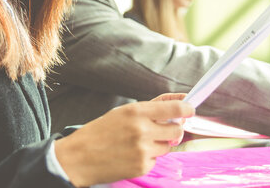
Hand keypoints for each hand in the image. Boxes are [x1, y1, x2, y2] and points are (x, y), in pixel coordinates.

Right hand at [54, 98, 193, 186]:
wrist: (79, 158)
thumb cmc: (100, 131)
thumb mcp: (123, 112)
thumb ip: (151, 108)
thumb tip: (179, 102)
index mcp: (136, 111)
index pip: (174, 108)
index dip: (187, 108)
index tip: (190, 109)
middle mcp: (142, 130)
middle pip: (177, 129)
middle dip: (174, 129)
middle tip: (163, 129)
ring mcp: (143, 150)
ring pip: (168, 146)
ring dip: (160, 144)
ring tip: (139, 143)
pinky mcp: (142, 166)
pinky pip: (157, 160)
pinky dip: (149, 157)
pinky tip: (132, 155)